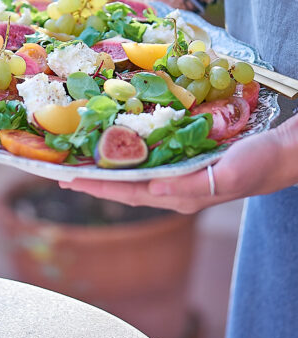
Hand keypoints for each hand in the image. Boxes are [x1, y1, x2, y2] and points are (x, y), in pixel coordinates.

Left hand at [59, 123, 297, 213]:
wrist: (279, 153)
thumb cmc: (257, 165)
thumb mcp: (226, 177)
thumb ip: (189, 186)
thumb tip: (151, 190)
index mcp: (179, 194)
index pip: (128, 192)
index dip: (96, 187)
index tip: (67, 180)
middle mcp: (173, 185)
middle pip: (124, 184)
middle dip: (93, 179)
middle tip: (61, 171)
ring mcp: (178, 172)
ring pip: (134, 170)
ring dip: (107, 165)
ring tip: (81, 159)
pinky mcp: (185, 157)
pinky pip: (149, 155)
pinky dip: (128, 151)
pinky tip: (118, 143)